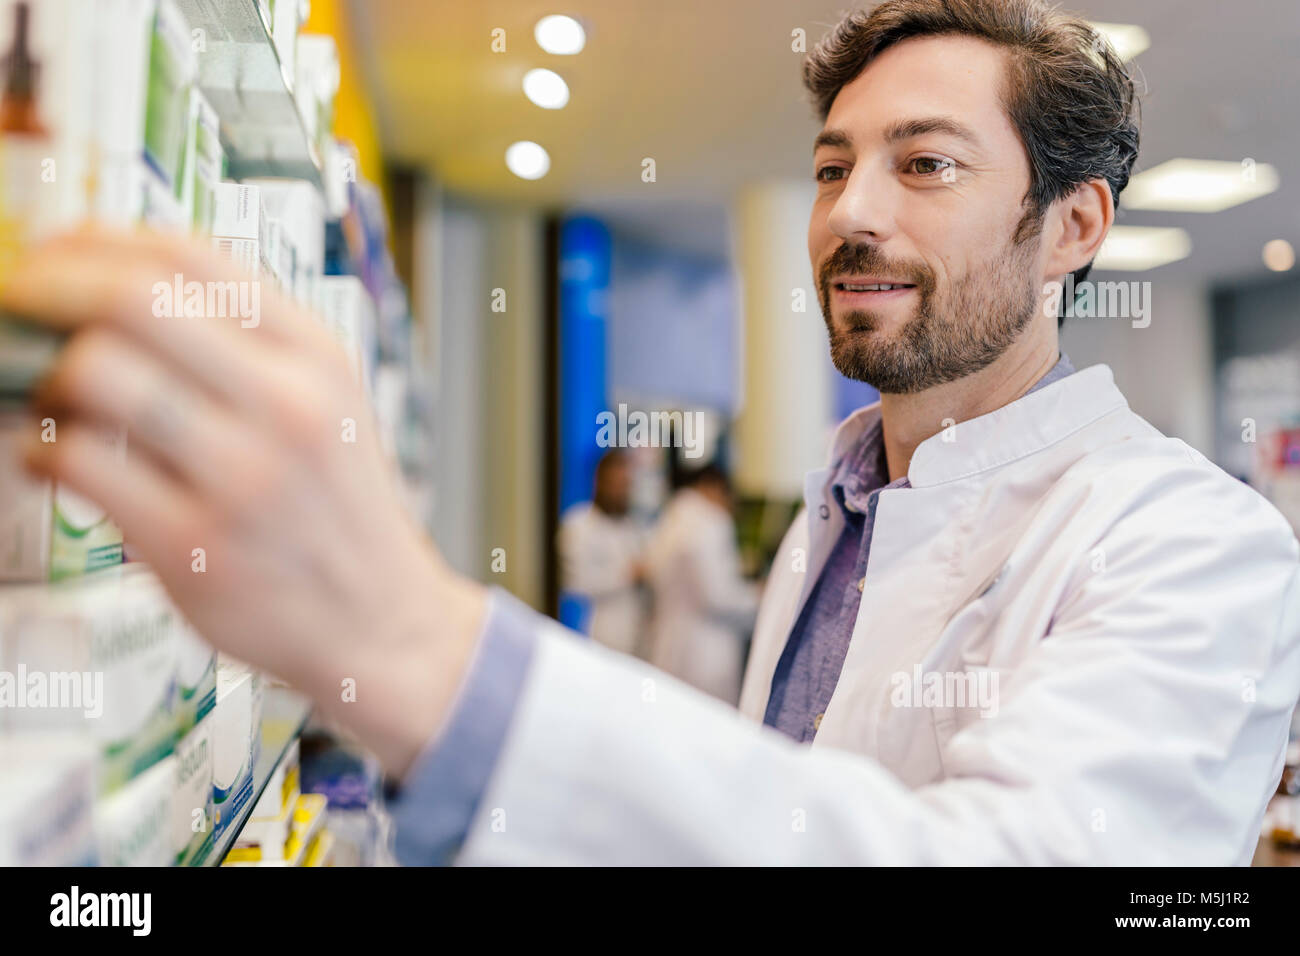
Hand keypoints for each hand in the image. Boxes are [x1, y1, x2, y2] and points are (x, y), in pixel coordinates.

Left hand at [4, 227, 486, 777]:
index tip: (57, 251)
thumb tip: (124, 289)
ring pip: (95, 373)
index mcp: (318, 357)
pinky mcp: (192, 543)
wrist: (382, 623)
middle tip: (18, 304)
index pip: (190, 256)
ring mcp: (241, 474)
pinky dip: (37, 449)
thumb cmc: (342, 514)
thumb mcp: (331, 405)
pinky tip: (48, 457)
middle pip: (131, 298)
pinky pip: (77, 464)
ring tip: (43, 393)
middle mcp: (286, 404)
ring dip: (40, 372)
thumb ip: (253, 346)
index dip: (99, 240)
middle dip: (48, 288)